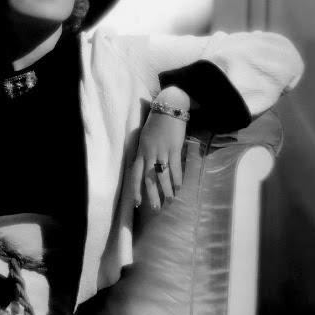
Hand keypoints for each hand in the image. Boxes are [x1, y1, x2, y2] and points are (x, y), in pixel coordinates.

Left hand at [132, 86, 189, 210]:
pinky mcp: (174, 148)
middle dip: (152, 195)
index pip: (135, 174)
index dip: (136, 190)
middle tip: (155, 208)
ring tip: (170, 201)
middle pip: (148, 179)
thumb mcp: (145, 136)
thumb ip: (146, 150)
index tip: (137, 203)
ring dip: (166, 190)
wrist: (169, 106)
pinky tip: (179, 187)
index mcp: (140, 150)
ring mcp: (161, 151)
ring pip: (162, 175)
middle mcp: (149, 153)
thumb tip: (147, 165)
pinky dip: (177, 178)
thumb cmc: (158, 120)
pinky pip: (175, 167)